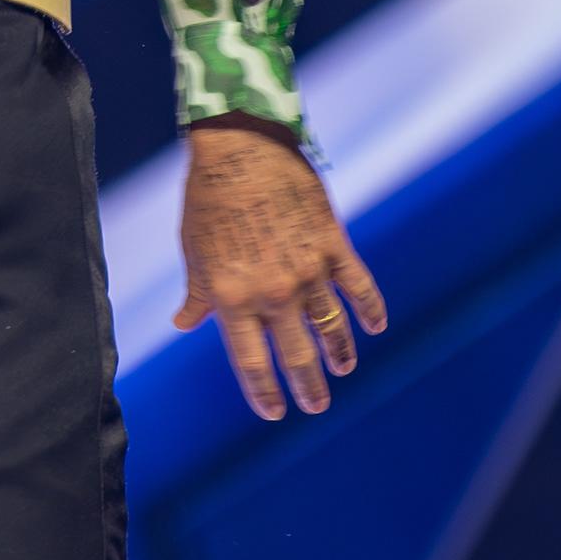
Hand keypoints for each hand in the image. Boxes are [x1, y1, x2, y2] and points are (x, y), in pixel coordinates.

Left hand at [172, 120, 387, 420]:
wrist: (240, 146)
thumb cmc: (208, 199)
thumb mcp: (194, 250)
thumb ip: (197, 292)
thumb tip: (185, 323)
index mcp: (232, 298)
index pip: (250, 361)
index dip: (263, 391)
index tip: (273, 412)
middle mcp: (272, 292)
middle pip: (296, 354)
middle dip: (308, 386)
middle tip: (316, 404)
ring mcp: (307, 269)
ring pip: (331, 326)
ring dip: (338, 352)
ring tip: (342, 368)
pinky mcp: (332, 244)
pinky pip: (358, 286)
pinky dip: (369, 309)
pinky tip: (375, 326)